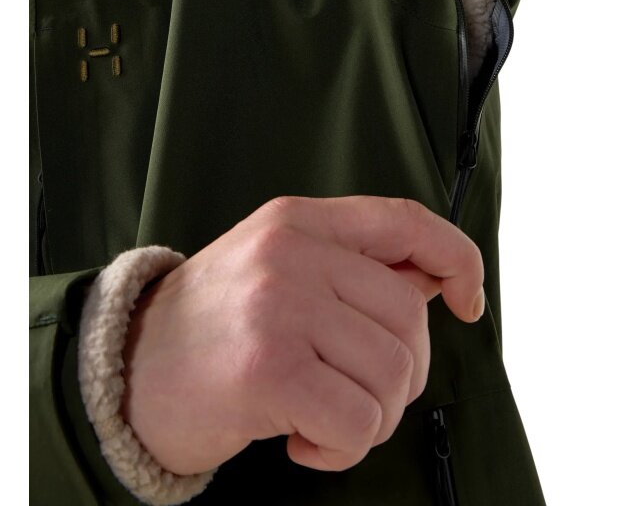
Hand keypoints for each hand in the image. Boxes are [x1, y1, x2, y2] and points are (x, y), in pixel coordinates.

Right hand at [121, 195, 484, 474]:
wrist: (125, 369)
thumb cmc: (217, 324)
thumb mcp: (283, 269)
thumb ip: (357, 268)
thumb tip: (437, 279)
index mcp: (301, 220)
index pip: (406, 221)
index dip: (456, 257)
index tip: (468, 299)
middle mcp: (292, 253)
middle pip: (409, 316)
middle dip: (401, 372)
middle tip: (356, 392)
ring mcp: (279, 307)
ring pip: (393, 373)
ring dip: (372, 416)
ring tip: (324, 416)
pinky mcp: (269, 369)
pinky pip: (359, 420)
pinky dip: (344, 448)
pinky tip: (303, 439)